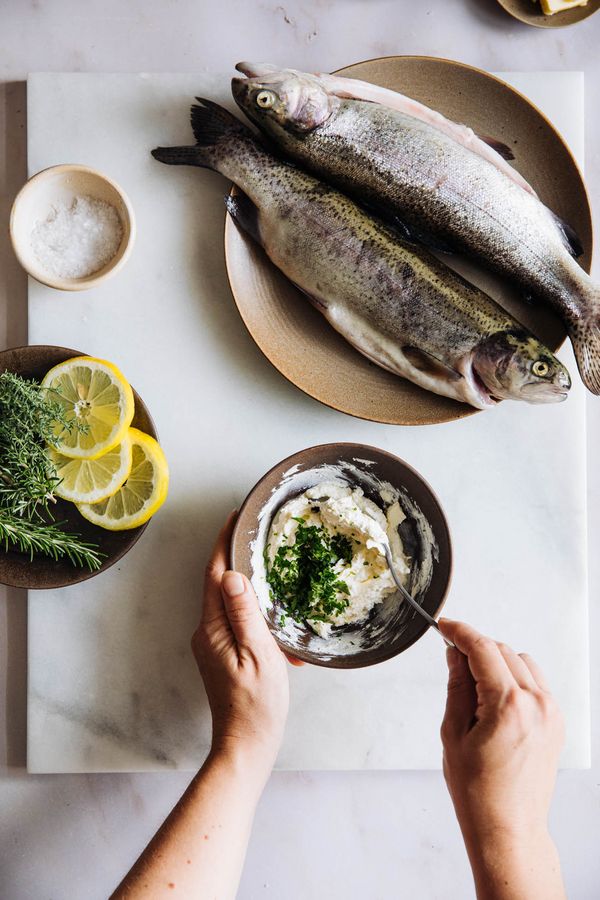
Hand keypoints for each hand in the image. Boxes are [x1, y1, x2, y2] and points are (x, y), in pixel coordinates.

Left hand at [192, 512, 289, 779]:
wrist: (247, 744)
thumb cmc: (257, 704)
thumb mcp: (258, 654)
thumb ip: (245, 613)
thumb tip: (233, 575)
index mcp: (212, 628)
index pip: (214, 575)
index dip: (223, 545)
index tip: (233, 519)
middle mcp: (206, 632)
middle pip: (218, 585)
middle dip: (236, 559)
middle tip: (256, 536)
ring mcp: (212, 645)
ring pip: (230, 604)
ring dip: (250, 589)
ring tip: (272, 572)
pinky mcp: (222, 655)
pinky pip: (236, 623)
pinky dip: (256, 616)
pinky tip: (278, 624)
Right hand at [439, 618, 564, 898]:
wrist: (509, 828)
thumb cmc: (477, 791)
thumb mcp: (453, 733)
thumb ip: (457, 686)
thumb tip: (455, 654)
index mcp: (507, 706)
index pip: (482, 648)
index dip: (460, 632)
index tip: (445, 627)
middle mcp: (536, 704)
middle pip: (502, 650)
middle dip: (475, 649)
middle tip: (452, 662)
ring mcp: (551, 713)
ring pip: (521, 661)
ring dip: (496, 662)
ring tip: (474, 688)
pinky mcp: (556, 722)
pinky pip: (535, 682)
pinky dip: (514, 678)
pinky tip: (494, 700)